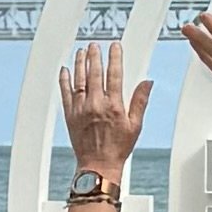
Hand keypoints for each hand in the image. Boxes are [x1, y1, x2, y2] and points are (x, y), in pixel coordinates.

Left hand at [58, 47, 152, 191]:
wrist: (98, 165)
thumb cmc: (118, 148)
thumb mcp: (135, 125)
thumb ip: (140, 101)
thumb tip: (147, 83)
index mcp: (114, 106)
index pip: (115, 75)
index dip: (114, 58)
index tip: (114, 47)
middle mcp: (96, 105)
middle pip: (95, 73)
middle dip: (95, 56)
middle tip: (94, 45)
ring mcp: (81, 109)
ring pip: (79, 80)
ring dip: (80, 63)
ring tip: (81, 52)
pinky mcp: (70, 115)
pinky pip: (65, 93)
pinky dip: (64, 80)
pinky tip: (65, 70)